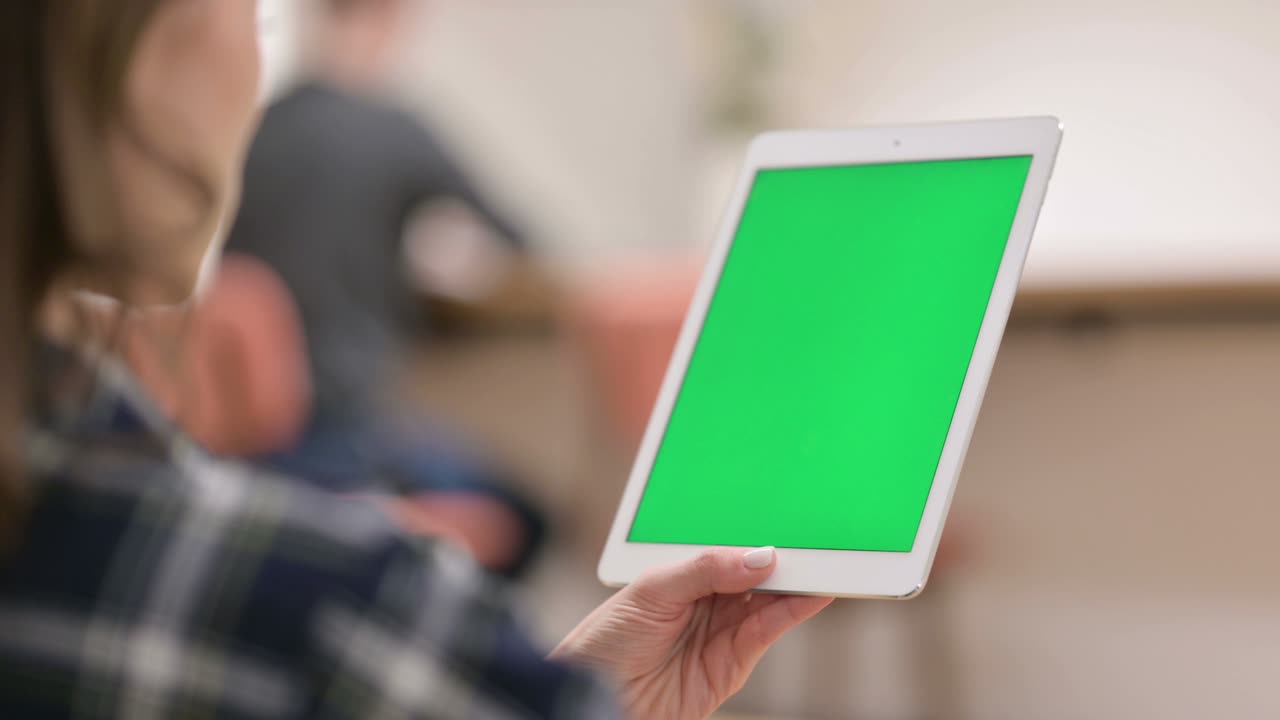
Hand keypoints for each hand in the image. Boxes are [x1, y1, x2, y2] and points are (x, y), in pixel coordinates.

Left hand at [551, 547, 832, 719]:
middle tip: (818, 537)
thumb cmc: (608, 639)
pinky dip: (795, 610)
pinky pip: (770, 630)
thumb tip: (759, 558)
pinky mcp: (734, 662)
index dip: (757, 536)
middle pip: (757, 573)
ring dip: (799, 581)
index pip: (730, 550)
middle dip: (786, 556)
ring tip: (827, 562)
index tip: (790, 519)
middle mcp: (708, 600)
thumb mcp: (651, 589)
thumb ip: (705, 569)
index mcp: (684, 574)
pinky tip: (814, 593)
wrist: (598, 695)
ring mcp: (723, 630)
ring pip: (771, 599)